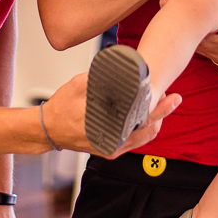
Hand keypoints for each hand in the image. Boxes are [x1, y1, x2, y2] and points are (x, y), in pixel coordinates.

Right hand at [39, 73, 180, 157]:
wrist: (47, 130)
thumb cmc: (60, 110)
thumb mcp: (78, 86)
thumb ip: (99, 78)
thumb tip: (119, 67)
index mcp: (107, 127)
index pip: (141, 119)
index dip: (158, 107)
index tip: (168, 95)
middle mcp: (112, 142)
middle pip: (148, 129)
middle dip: (161, 113)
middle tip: (169, 97)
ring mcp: (112, 149)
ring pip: (143, 138)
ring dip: (154, 121)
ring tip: (160, 105)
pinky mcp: (109, 150)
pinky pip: (134, 142)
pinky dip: (143, 130)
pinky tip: (146, 118)